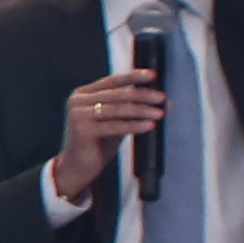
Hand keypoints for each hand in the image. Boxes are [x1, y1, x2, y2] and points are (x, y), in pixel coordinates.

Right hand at [58, 68, 166, 200]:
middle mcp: (78, 101)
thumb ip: (134, 109)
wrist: (77, 167)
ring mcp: (78, 115)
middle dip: (143, 95)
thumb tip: (165, 102)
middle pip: (117, 94)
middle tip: (162, 97)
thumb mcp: (116, 121)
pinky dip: (135, 125)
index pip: (112, 81)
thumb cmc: (98, 143)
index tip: (153, 75)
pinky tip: (150, 126)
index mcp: (83, 94)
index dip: (133, 76)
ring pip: (118, 109)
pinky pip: (115, 126)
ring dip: (142, 110)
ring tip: (160, 113)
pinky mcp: (82, 130)